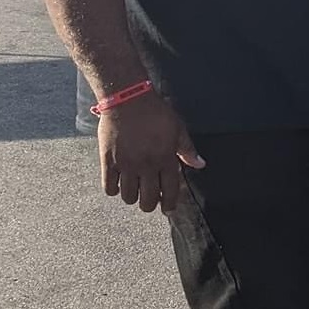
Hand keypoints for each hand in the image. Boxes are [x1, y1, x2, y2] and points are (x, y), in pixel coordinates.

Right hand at [99, 91, 204, 213]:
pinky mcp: (108, 161)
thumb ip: (188, 150)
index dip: (170, 204)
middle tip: (150, 200)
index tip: (168, 208)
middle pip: (147, 200)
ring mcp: (126, 165)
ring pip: (128, 197)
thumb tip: (200, 165)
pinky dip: (113, 190)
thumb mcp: (178, 130)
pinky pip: (108, 187)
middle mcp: (146, 166)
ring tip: (135, 190)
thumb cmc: (156, 113)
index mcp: (166, 159)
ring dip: (132, 197)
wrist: (128, 100)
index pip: (170, 191)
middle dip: (150, 204)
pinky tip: (118, 184)